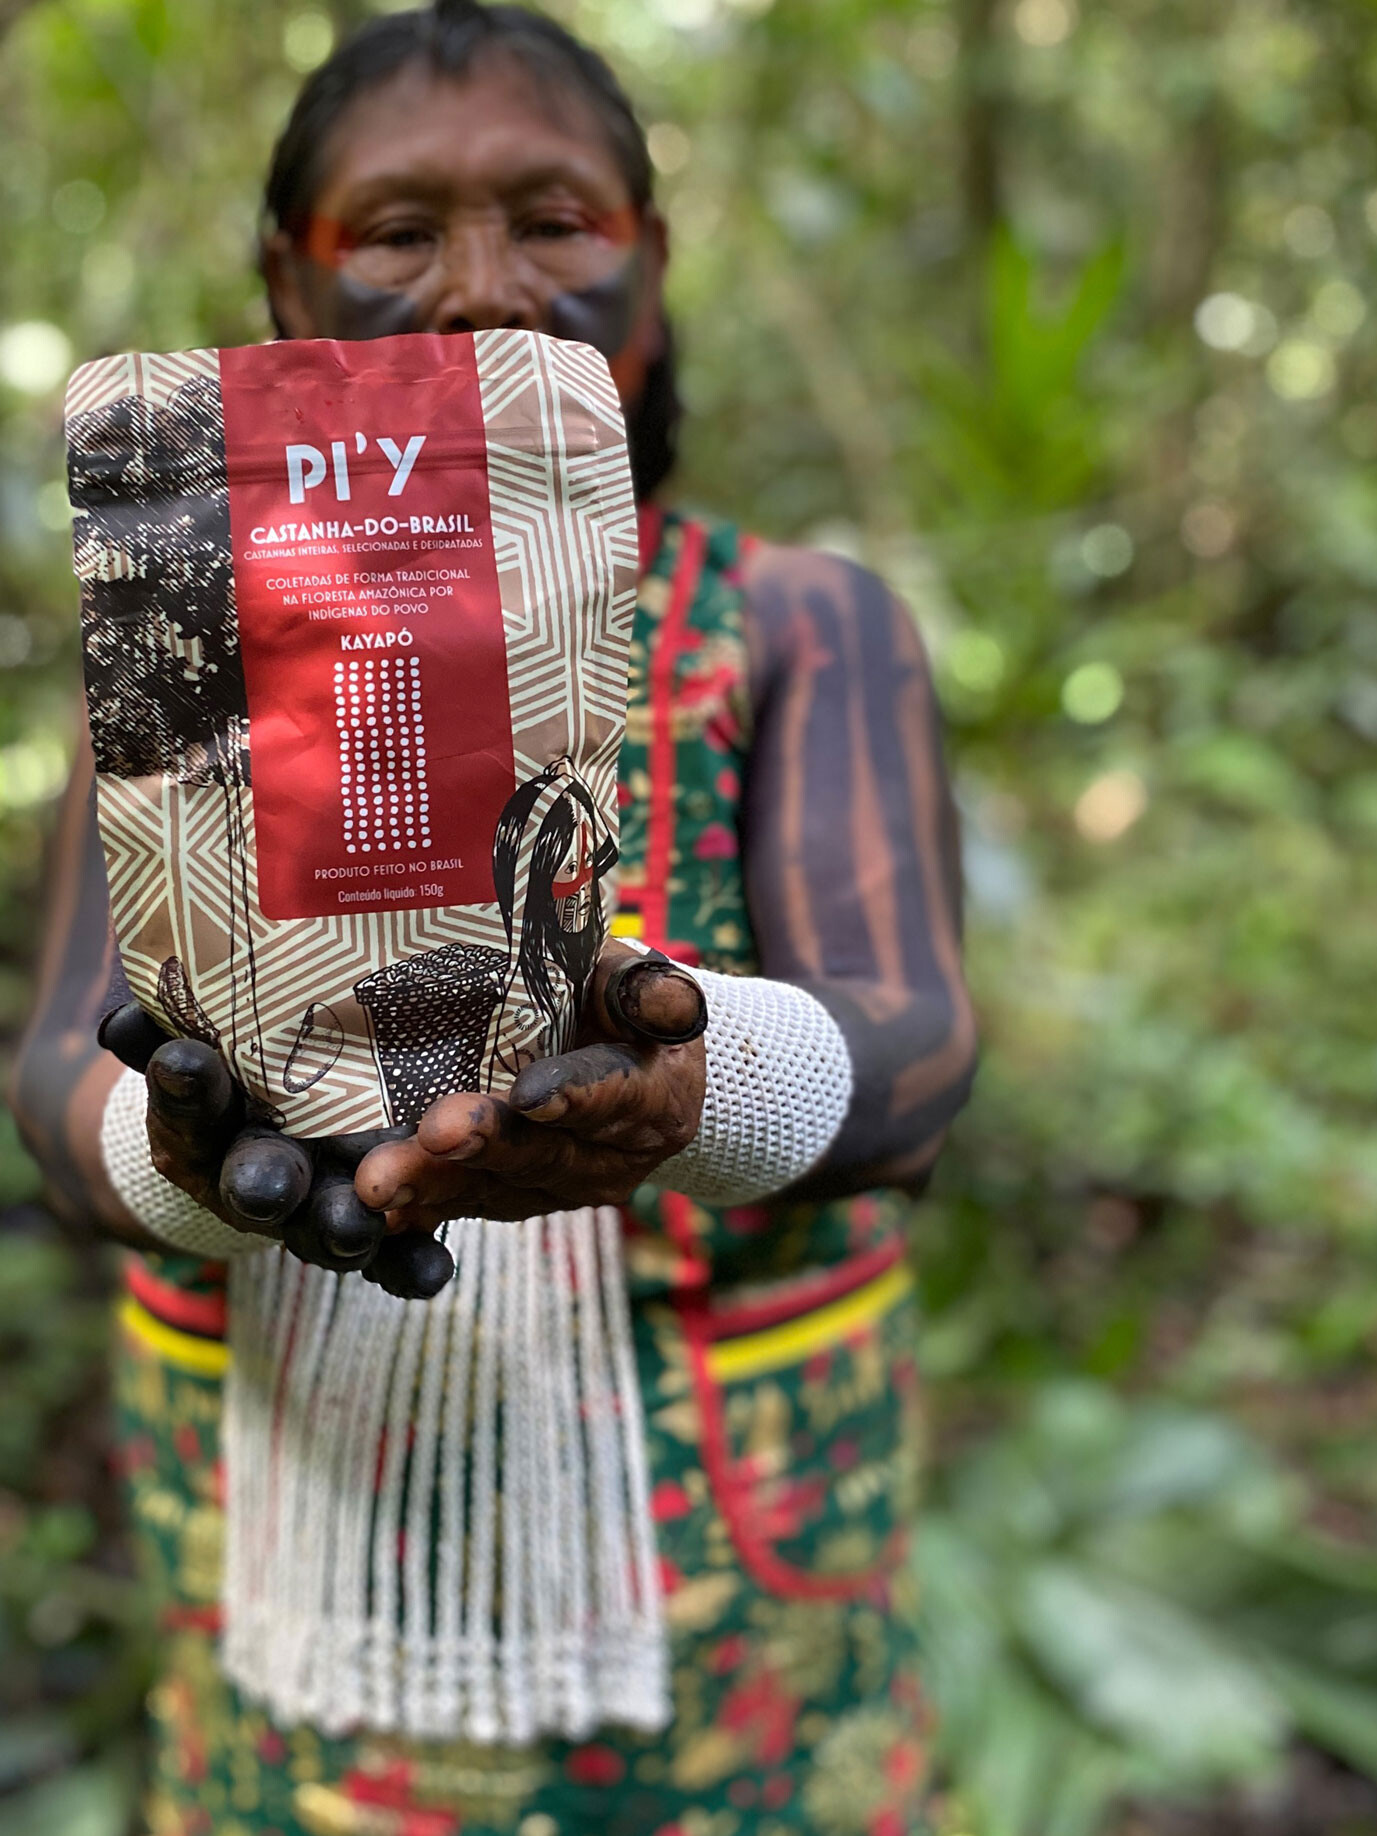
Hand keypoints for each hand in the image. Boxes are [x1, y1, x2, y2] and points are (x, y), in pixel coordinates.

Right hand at [99, 1003, 448, 1295]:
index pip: (190, 1107)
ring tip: (354, 1227)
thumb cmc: (236, 1079)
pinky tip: (433, 1273)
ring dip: (341, 1227)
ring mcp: (320, 1207)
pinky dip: (409, 1266)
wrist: (284, 1131)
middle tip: (268, 1185)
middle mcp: (263, 1179)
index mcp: (205, 1132)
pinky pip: (395, 1254)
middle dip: (265, 1183)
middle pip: (261, 1181)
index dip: (185, 1088)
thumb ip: (161, 1037)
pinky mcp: (384, 1225)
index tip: (183, 1061)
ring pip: (328, 1222)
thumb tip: (121, 1023)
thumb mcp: (198, 1053)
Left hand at [354, 941, 707, 1226]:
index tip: (529, 1095)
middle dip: (486, 1144)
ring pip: (496, 1189)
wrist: (625, 1068)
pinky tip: (378, 1213)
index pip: (616, 1097)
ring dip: (436, 1185)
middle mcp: (610, 1160)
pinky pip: (466, 1208)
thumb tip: (661, 996)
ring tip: (382, 1183)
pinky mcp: (513, 1199)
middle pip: (544, 1154)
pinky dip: (420, 1211)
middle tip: (435, 1133)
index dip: (573, 1096)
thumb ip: (644, 989)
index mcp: (655, 1100)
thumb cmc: (622, 1007)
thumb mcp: (644, 982)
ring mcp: (559, 1188)